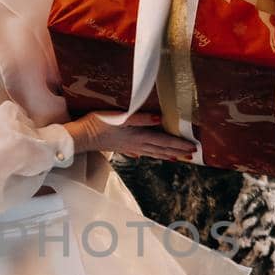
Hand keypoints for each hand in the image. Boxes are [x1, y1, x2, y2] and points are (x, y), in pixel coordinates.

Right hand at [65, 109, 195, 161]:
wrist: (82, 137)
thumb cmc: (99, 124)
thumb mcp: (120, 117)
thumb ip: (140, 117)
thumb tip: (159, 118)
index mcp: (139, 137)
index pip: (164, 142)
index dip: (179, 145)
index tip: (192, 148)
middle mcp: (137, 144)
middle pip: (161, 149)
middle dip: (177, 152)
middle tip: (192, 155)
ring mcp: (129, 148)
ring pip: (153, 153)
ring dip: (166, 155)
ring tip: (177, 158)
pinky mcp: (122, 147)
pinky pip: (141, 153)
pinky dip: (149, 154)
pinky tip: (148, 156)